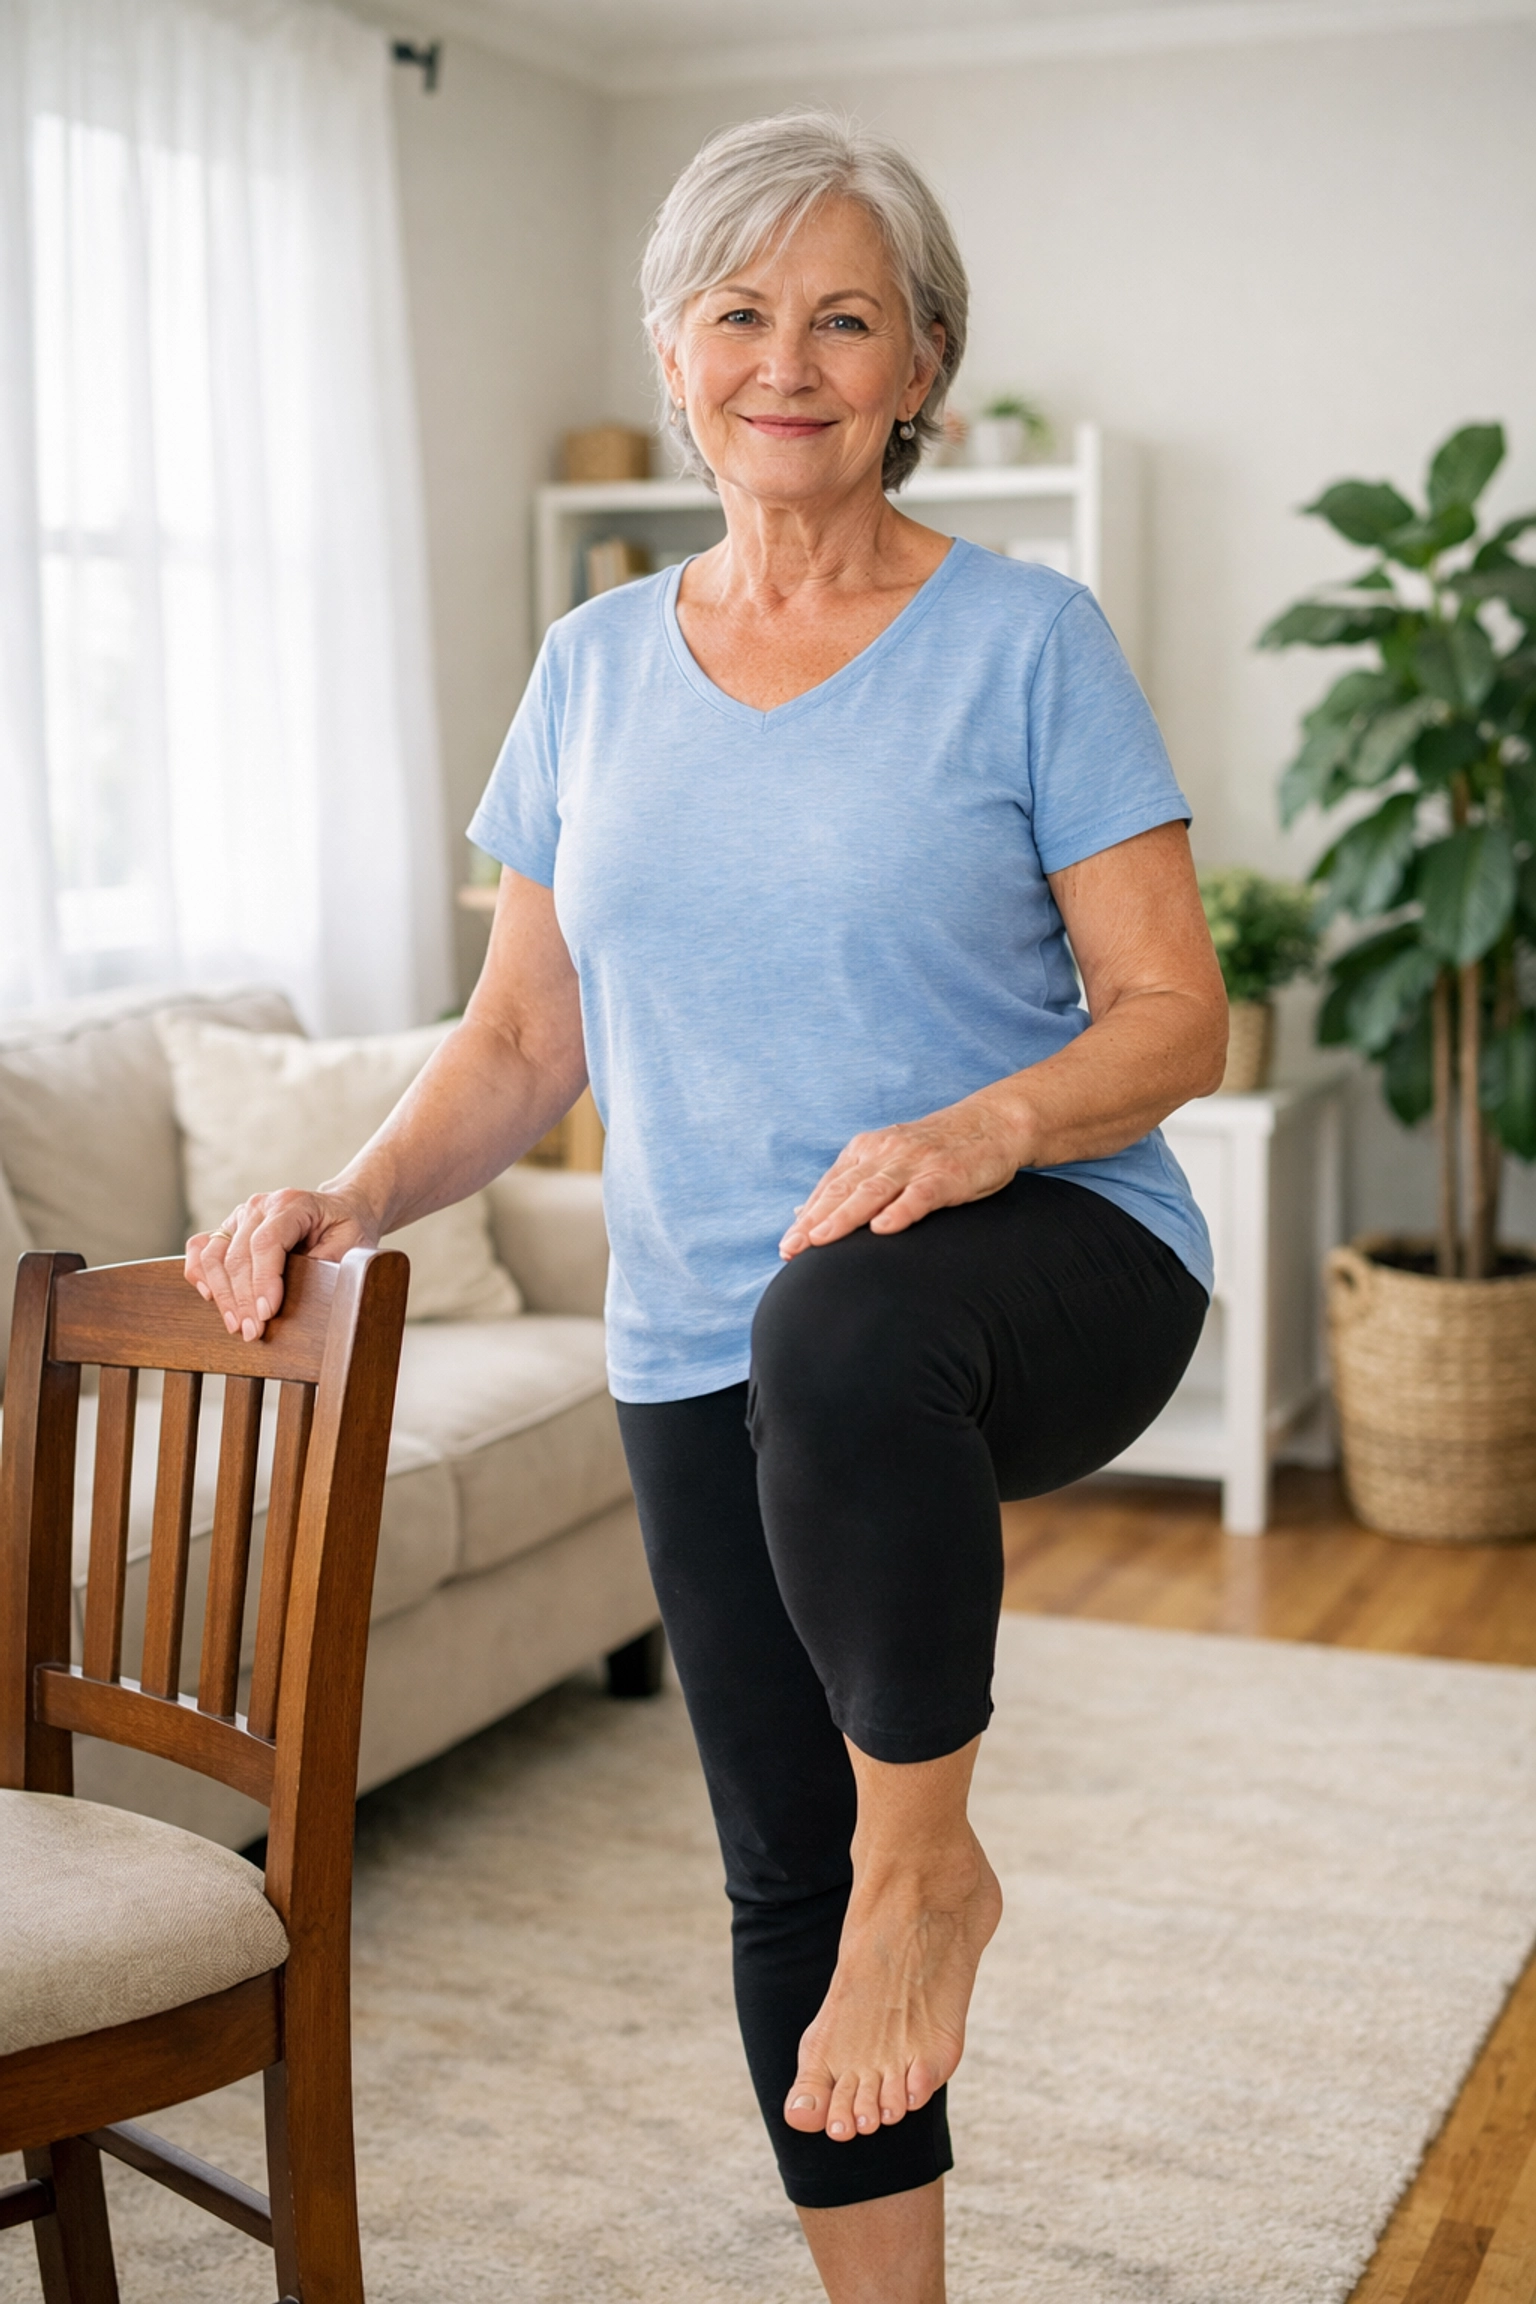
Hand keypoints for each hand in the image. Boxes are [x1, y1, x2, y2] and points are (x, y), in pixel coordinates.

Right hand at [185, 1189, 381, 1340]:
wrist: (339, 1209)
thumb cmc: (346, 1227)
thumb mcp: (354, 1242)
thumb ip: (333, 1262)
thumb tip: (312, 1290)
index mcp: (291, 1203)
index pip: (267, 1242)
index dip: (263, 1280)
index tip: (267, 1313)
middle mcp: (260, 1206)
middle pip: (238, 1255)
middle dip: (243, 1299)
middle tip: (253, 1332)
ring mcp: (240, 1216)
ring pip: (214, 1255)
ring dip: (222, 1295)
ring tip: (236, 1325)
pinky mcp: (228, 1229)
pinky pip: (201, 1248)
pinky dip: (199, 1273)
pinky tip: (210, 1297)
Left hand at [779, 1095, 1026, 1258]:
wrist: (993, 1124)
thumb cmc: (937, 1150)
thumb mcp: (887, 1159)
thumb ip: (848, 1185)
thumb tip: (801, 1214)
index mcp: (867, 1150)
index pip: (830, 1187)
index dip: (807, 1217)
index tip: (787, 1246)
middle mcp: (886, 1153)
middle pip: (844, 1190)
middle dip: (815, 1221)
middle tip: (791, 1249)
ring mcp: (916, 1163)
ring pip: (873, 1192)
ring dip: (844, 1217)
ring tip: (821, 1240)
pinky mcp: (946, 1175)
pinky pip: (919, 1195)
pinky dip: (900, 1211)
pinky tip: (883, 1228)